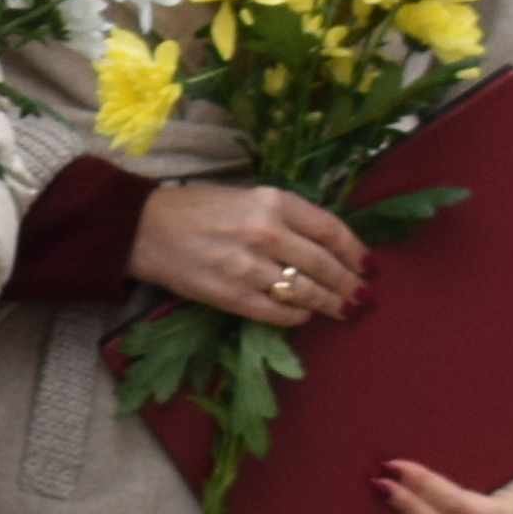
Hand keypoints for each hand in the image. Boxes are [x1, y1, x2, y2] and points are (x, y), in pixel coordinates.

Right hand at [133, 180, 368, 327]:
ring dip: (330, 304)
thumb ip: (286, 217)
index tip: (369, 265)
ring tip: (344, 309)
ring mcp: (248, 266)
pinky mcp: (230, 295)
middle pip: (324, 264)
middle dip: (349, 284)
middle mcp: (265, 232)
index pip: (331, 230)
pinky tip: (305, 315)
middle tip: (363, 295)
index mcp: (272, 201)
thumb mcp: (248, 197)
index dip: (356, 251)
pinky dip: (296, 316)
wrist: (143, 228)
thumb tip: (326, 244)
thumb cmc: (197, 209)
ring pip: (304, 291)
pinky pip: (276, 312)